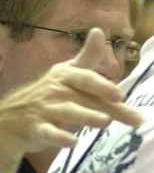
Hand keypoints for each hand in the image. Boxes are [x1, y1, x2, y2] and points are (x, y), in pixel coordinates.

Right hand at [0, 28, 143, 158]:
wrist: (12, 117)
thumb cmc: (51, 93)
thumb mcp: (68, 72)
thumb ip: (88, 56)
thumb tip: (98, 30)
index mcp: (66, 76)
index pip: (86, 78)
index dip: (102, 85)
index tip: (120, 94)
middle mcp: (56, 90)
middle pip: (86, 99)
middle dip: (108, 106)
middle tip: (123, 108)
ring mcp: (45, 109)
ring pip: (68, 112)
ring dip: (86, 116)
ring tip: (105, 121)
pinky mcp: (36, 129)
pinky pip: (48, 132)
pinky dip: (59, 137)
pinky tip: (73, 142)